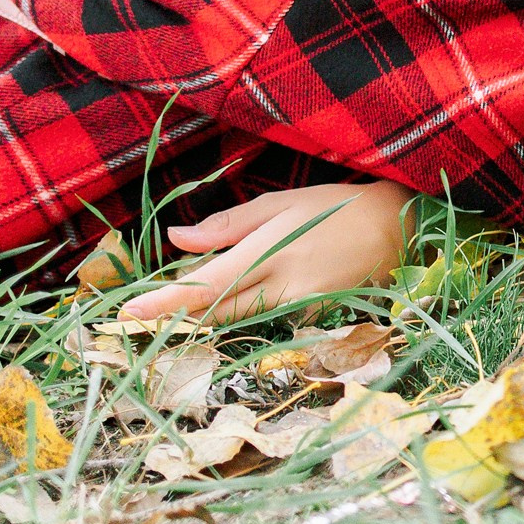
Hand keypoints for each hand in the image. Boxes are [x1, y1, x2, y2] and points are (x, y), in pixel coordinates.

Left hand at [120, 182, 415, 323]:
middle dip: (175, 313)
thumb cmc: (335, 206)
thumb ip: (228, 225)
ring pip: (237, 317)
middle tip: (140, 309)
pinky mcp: (312, 319)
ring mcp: (299, 308)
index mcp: (268, 252)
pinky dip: (247, 304)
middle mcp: (281, 286)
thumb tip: (176, 238)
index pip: (205, 286)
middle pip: (215, 312)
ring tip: (196, 286)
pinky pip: (266, 317)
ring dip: (208, 309)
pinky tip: (251, 284)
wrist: (396, 229)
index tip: (127, 314)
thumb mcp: (281, 204)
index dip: (163, 303)